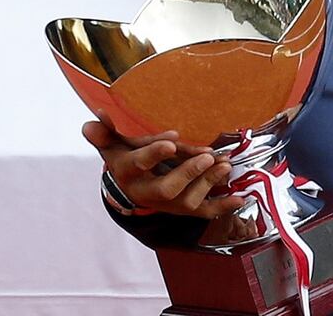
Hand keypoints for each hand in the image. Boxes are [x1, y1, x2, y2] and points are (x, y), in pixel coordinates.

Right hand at [82, 118, 244, 218]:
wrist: (131, 190)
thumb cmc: (125, 160)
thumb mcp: (112, 145)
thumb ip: (104, 133)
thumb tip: (92, 120)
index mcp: (129, 172)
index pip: (139, 163)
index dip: (154, 154)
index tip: (172, 140)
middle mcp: (148, 192)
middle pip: (167, 188)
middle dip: (188, 172)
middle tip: (206, 155)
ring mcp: (167, 204)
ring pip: (188, 201)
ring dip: (208, 183)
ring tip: (225, 164)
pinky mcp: (183, 209)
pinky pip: (204, 212)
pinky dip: (223, 206)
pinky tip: (240, 197)